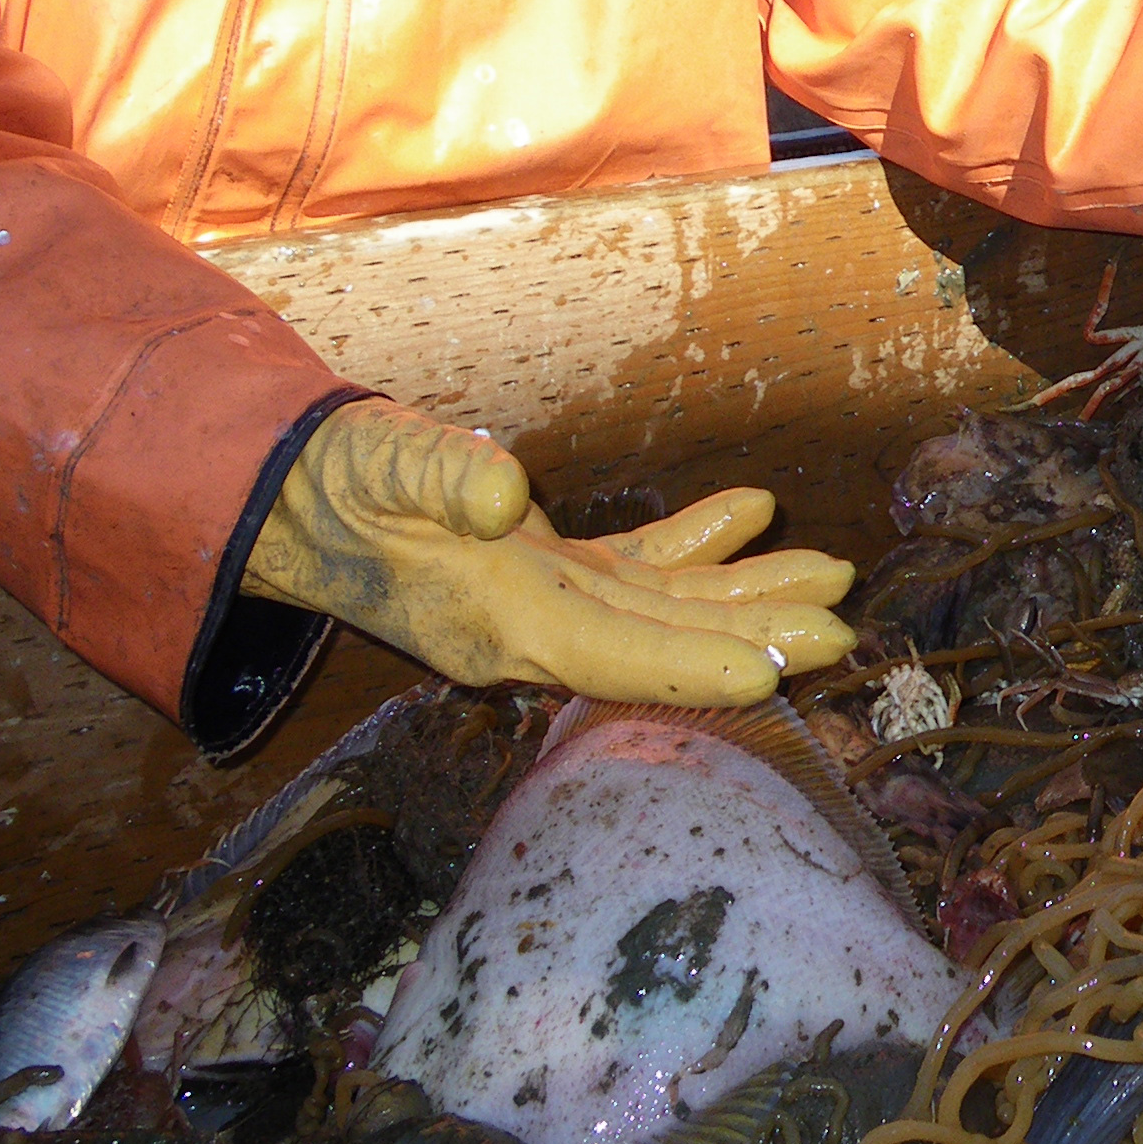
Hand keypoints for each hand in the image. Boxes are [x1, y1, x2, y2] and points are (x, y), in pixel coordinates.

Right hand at [245, 399, 856, 703]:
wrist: (296, 496)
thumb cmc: (335, 482)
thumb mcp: (374, 468)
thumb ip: (439, 478)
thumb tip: (503, 495)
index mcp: (495, 621)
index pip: (609, 654)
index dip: (689, 666)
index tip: (768, 675)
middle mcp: (534, 628)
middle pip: (663, 642)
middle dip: (754, 639)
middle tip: (845, 635)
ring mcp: (547, 602)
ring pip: (668, 607)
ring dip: (748, 595)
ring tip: (831, 579)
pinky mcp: (552, 571)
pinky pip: (641, 569)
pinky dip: (700, 545)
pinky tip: (753, 514)